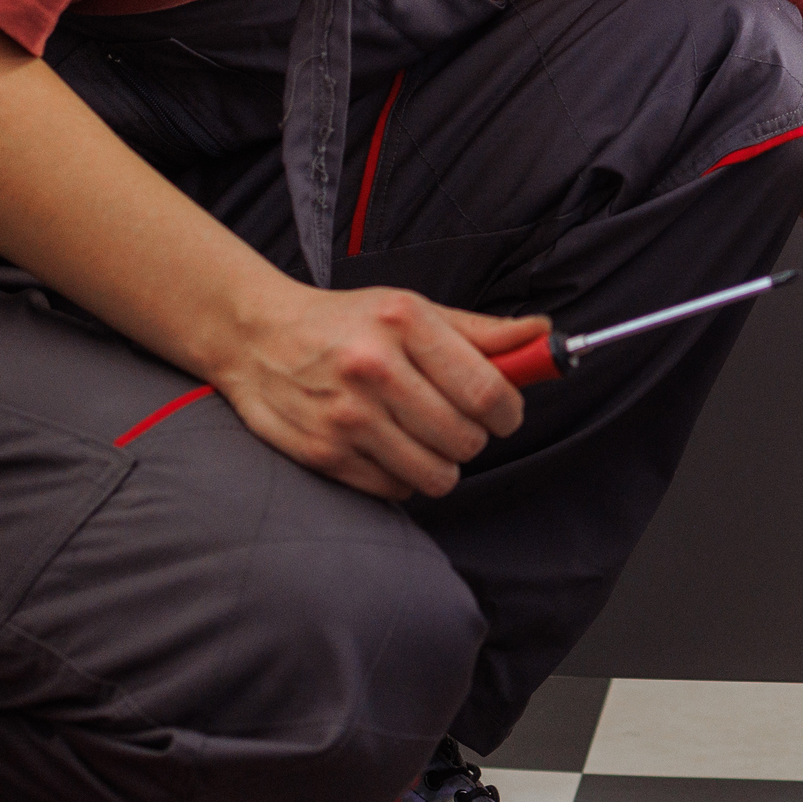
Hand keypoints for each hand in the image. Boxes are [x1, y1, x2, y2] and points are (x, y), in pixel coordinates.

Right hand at [208, 281, 545, 501]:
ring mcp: (347, 416)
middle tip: (454, 421)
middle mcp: (374, 368)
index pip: (487, 391)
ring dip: (440, 464)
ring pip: (435, 476)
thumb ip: (482, 332)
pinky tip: (386, 447)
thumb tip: (546, 337)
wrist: (256, 337)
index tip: (503, 413)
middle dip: (472, 437)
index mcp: (404, 322)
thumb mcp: (412, 310)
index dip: (508, 413)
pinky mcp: (324, 454)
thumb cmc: (346, 323)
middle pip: (464, 439)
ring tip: (421, 437)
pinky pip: (395, 491)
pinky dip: (401, 477)